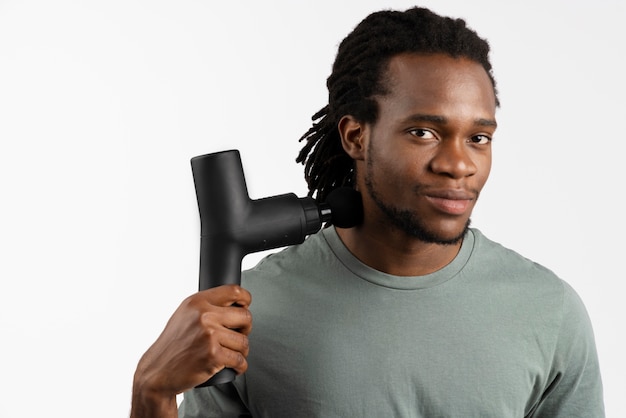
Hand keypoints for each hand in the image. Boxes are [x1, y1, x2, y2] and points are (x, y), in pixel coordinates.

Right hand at [131, 285, 251, 416]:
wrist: (157, 372)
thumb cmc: (172, 345)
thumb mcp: (184, 315)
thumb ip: (205, 306)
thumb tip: (232, 303)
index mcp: (198, 302)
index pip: (233, 291)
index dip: (245, 299)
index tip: (246, 306)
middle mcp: (204, 316)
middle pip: (245, 316)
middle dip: (246, 328)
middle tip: (238, 335)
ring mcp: (209, 335)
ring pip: (244, 341)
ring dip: (242, 350)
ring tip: (232, 354)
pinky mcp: (213, 355)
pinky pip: (240, 360)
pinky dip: (240, 366)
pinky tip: (235, 366)